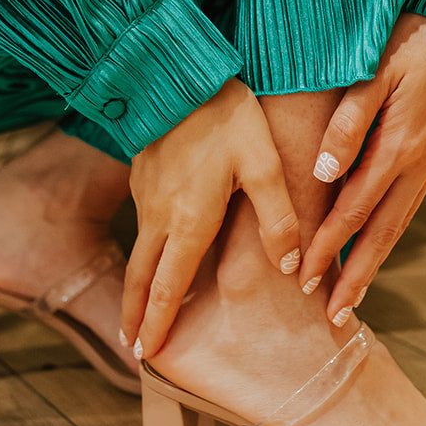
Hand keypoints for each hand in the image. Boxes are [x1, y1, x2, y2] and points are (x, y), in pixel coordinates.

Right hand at [122, 78, 300, 358]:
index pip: (168, 287)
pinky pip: (143, 223)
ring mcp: (146, 194)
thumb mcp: (262, 164)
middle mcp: (159, 215)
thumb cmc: (225, 115)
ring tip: (138, 312)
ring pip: (139, 252)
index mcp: (188, 221)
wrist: (178, 70)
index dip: (157, 323)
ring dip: (137, 286)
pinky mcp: (142, 173)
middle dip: (136, 316)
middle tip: (134, 348)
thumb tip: (291, 267)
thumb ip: (279, 217)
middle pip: (141, 278)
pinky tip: (156, 253)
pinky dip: (144, 252)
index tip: (146, 354)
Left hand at [298, 14, 425, 321]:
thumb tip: (323, 172)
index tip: (304, 280)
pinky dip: (389, 234)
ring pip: (398, 224)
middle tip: (332, 315)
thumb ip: (348, 121)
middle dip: (354, 276)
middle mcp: (420, 162)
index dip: (327, 247)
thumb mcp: (376, 68)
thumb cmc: (411, 35)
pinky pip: (409, 205)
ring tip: (351, 297)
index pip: (353, 209)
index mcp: (400, 144)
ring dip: (373, 263)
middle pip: (381, 232)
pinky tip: (374, 249)